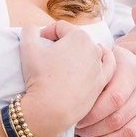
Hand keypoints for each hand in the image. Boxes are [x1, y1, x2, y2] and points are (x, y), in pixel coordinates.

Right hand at [20, 22, 115, 136]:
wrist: (51, 109)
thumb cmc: (40, 78)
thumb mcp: (28, 48)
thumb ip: (29, 31)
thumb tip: (32, 29)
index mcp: (78, 36)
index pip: (60, 27)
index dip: (46, 33)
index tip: (38, 43)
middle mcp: (94, 49)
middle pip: (76, 39)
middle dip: (63, 43)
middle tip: (49, 55)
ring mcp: (100, 66)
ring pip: (91, 52)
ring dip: (79, 53)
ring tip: (67, 61)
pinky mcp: (102, 82)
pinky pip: (107, 67)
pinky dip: (102, 61)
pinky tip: (95, 61)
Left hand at [75, 45, 135, 136]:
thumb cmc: (114, 69)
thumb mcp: (106, 60)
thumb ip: (92, 64)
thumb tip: (68, 67)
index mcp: (133, 72)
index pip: (112, 100)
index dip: (91, 114)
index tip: (76, 120)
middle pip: (117, 119)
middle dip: (93, 131)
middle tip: (79, 133)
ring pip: (128, 134)